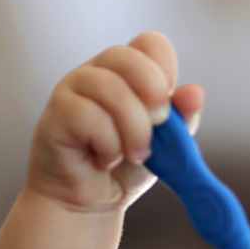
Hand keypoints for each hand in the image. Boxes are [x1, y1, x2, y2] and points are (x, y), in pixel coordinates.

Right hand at [26, 31, 204, 211]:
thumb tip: (194, 93)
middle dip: (153, 95)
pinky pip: (89, 117)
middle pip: (127, 57)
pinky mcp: (55, 114)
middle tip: (158, 128)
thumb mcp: (166, 145)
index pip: (149, 44)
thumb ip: (181, 118)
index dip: (165, 72)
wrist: (91, 204)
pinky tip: (105, 160)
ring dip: (134, 130)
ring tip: (134, 155)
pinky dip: (108, 146)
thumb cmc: (125, 169)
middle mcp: (97, 73)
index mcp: (126, 73)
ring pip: (110, 88)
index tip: (169, 107)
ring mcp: (72, 90)